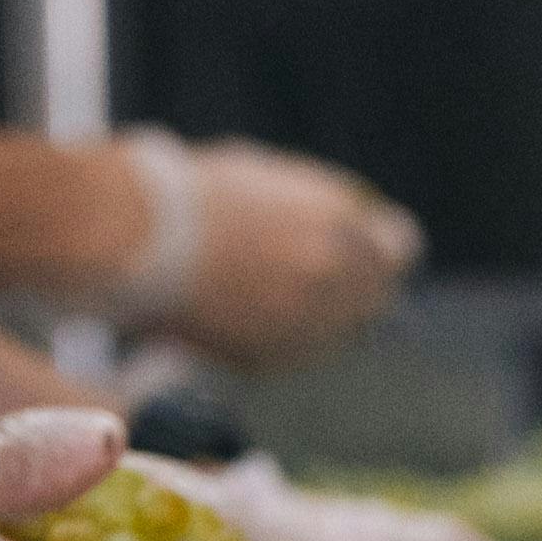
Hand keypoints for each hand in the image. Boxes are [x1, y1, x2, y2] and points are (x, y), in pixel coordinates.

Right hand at [114, 133, 421, 373]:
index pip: (401, 248)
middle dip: (361, 285)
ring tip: (280, 293)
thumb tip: (355, 224)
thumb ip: (326, 208)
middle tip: (331, 277)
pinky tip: (256, 316)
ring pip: (341, 333)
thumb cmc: (201, 195)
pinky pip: (299, 353)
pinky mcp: (273, 360)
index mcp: (345, 229)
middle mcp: (339, 282)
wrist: (140, 236)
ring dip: (323, 316)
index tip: (369, 244)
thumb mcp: (278, 179)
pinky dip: (287, 339)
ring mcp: (308, 327)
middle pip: (377, 297)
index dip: (382, 245)